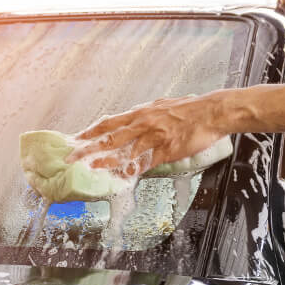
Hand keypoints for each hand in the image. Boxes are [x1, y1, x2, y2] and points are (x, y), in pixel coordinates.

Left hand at [66, 95, 226, 176]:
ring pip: (124, 151)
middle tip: (73, 157)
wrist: (211, 112)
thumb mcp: (161, 107)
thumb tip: (134, 123)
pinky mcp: (166, 150)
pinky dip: (132, 170)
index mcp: (141, 112)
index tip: (77, 140)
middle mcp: (143, 123)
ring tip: (90, 168)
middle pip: (110, 137)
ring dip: (105, 161)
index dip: (91, 132)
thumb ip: (146, 116)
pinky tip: (121, 177)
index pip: (109, 123)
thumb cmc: (189, 109)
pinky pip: (145, 162)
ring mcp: (153, 137)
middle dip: (89, 148)